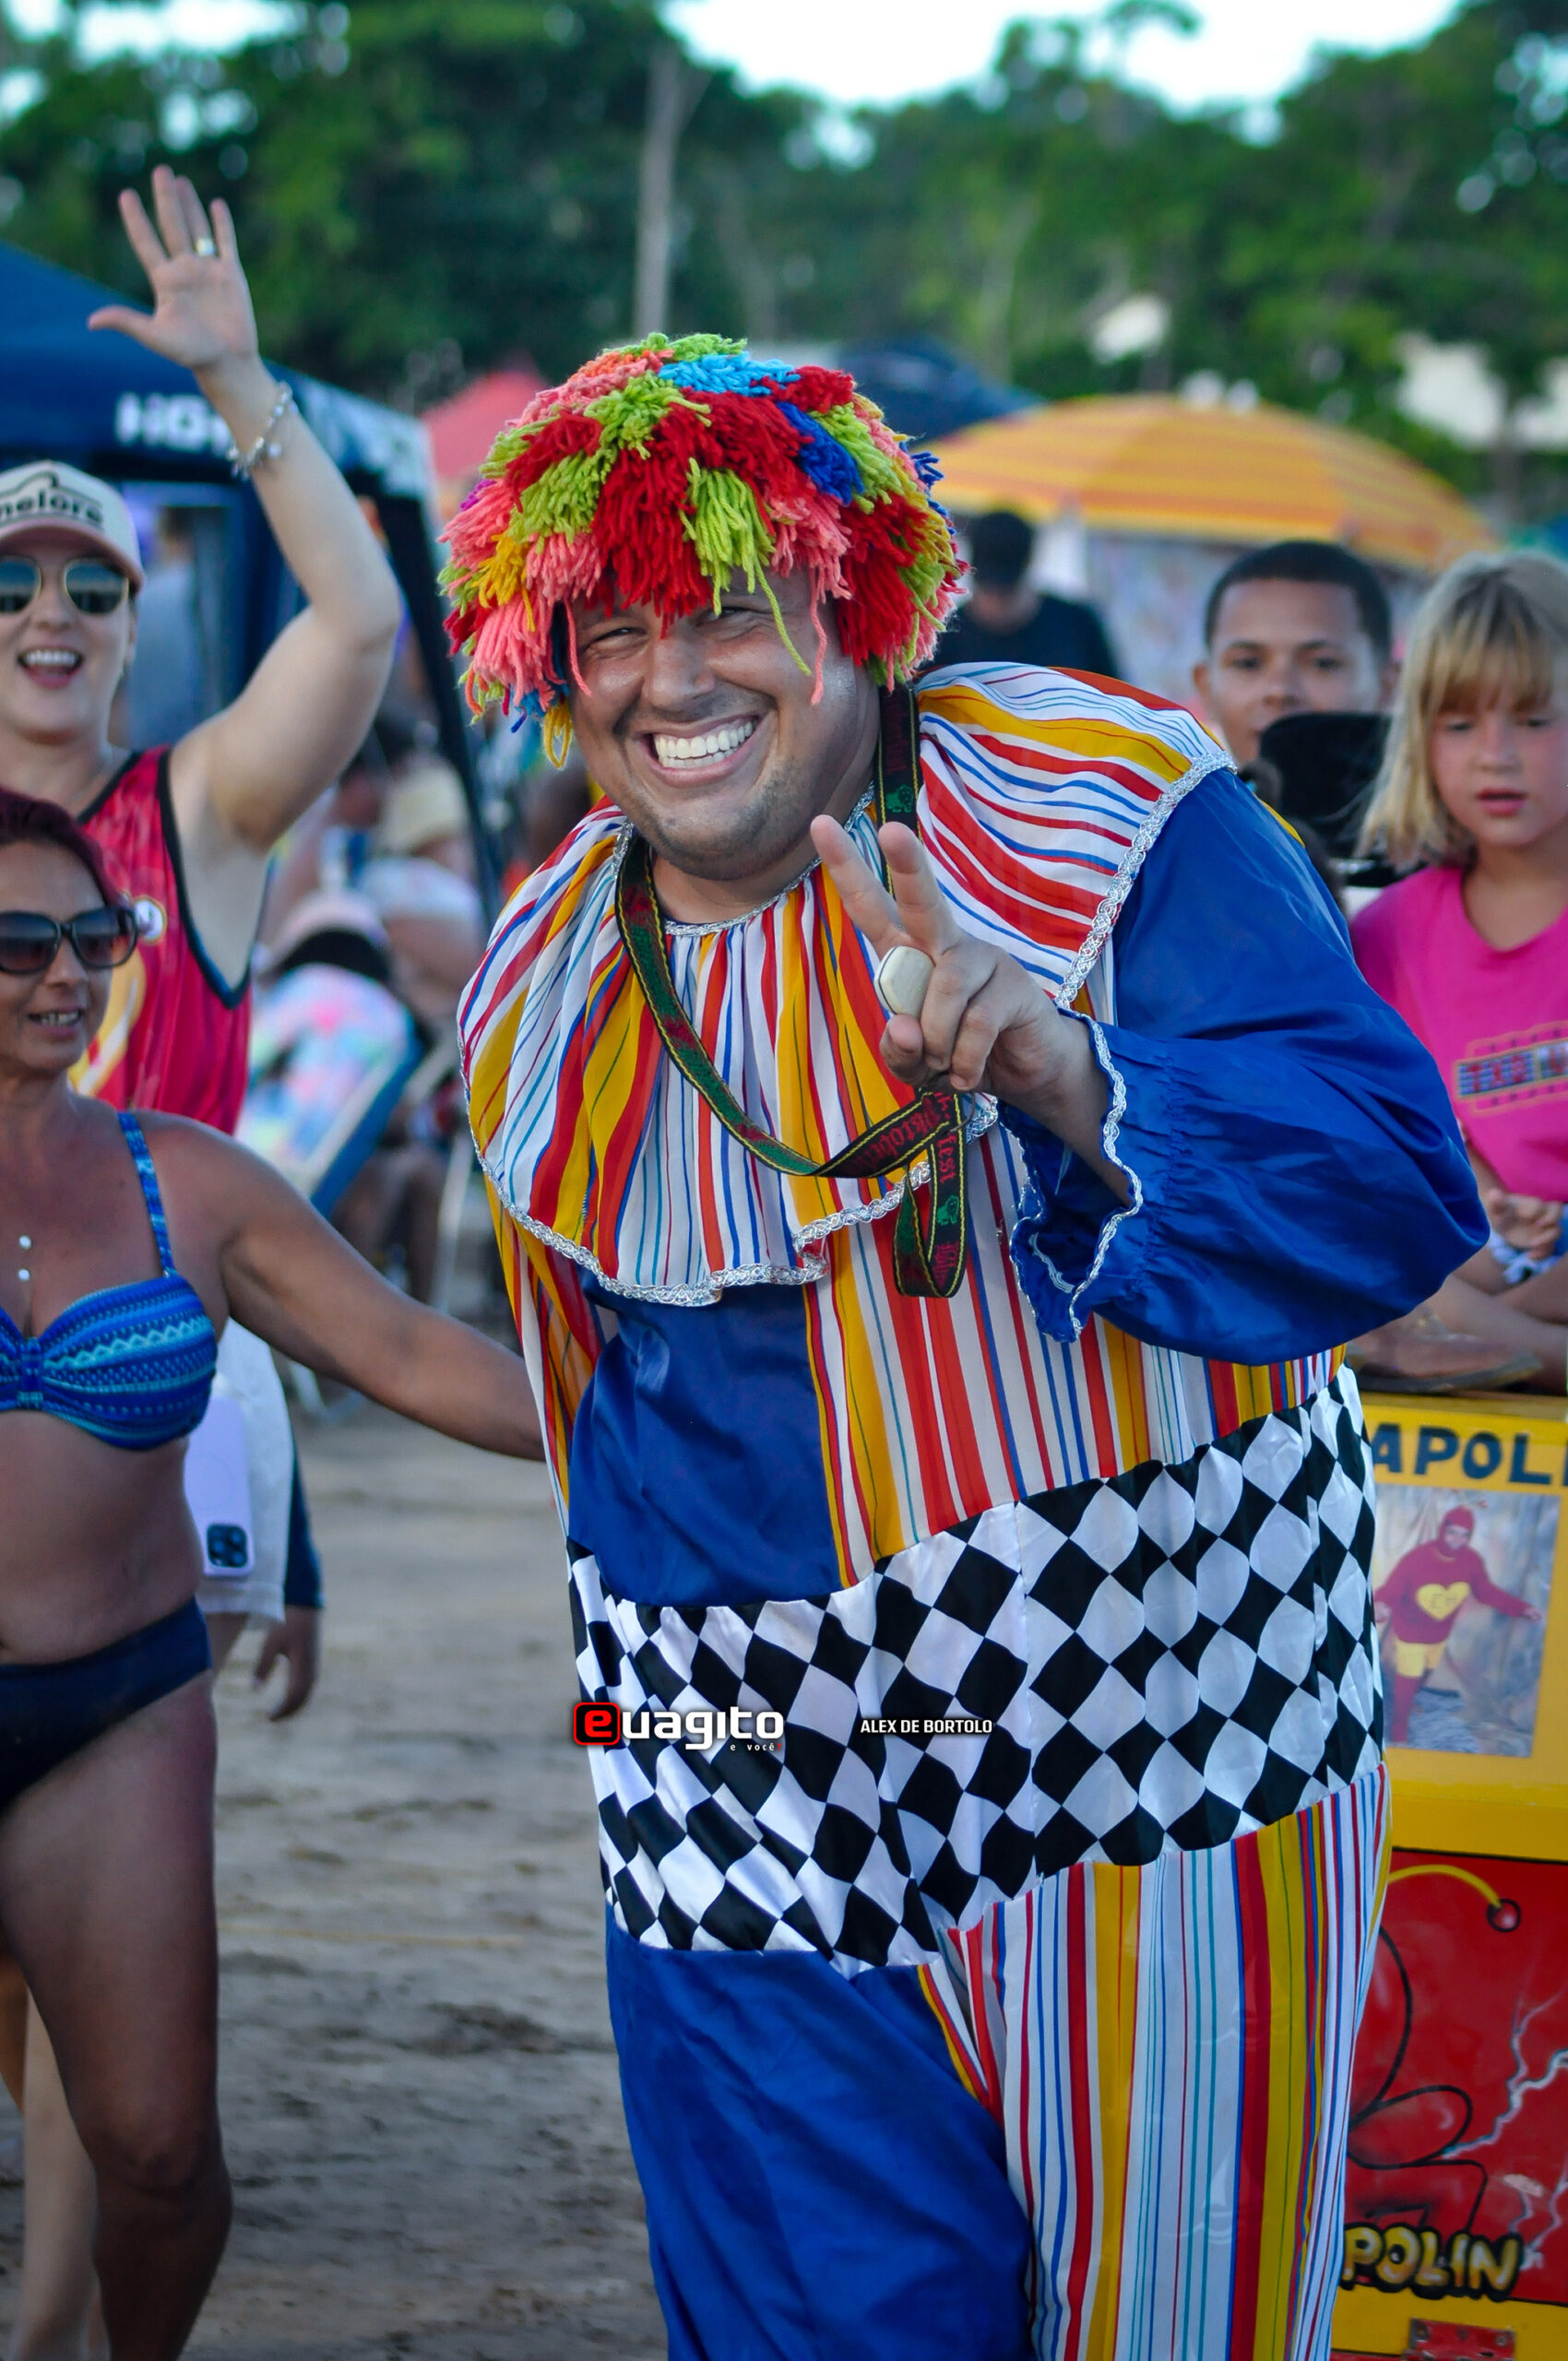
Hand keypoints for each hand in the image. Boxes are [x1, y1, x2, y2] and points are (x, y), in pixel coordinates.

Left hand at [87, 164, 259, 384]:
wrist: (228, 363)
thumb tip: (91, 322)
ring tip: (181, 180)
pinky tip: (216, 204)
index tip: (126, 195)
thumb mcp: (155, 336)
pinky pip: (225, 243)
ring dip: (189, 205)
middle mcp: (184, 271)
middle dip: (165, 198)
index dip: (136, 219)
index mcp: (165, 281)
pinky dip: (222, 224)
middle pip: (172, 226)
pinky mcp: (231, 275)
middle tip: (160, 170)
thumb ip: (126, 322)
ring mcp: (208, 271)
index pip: (146, 242)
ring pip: (196, 229)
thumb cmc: (191, 354)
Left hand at [253, 1606, 321, 1720]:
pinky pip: (308, 1685)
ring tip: (280, 1710)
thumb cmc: (287, 1624)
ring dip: (294, 1704)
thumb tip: (254, 1689)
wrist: (306, 1606)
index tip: (268, 1718)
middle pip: (302, 1699)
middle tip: (272, 1718)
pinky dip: (299, 1694)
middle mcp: (312, 1670)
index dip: (282, 1710)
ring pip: (307, 1693)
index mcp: (302, 1668)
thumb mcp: (271, 1644)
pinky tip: (289, 1693)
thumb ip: (263, 1666)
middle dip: (288, 1711)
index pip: (293, 1698)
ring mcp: (314, 1665)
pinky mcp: (313, 1660)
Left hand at [811, 814, 1125, 1194]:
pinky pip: (976, 1024)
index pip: (872, 907)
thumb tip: (905, 1028)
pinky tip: (969, 1073)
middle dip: (907, 866)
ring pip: (946, 987)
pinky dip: (964, 1061)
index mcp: (909, 954)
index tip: (820, 823)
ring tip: (944, 1065)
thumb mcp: (916, 1065)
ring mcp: (983, 959)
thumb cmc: (958, 1054)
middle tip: (891, 830)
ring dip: (937, 1042)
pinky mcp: (1015, 984)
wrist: (1024, 1073)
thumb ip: (899, 1051)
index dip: (848, 869)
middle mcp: (944, 945)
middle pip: (922, 901)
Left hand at [1479, 1179, 1562, 1261]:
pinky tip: (1529, 1256)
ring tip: (1532, 1244)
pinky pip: (1550, 1247)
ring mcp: (1544, 1229)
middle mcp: (1542, 1214)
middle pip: (1557, 1212)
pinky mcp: (1542, 1241)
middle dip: (1552, 1218)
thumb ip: (1496, 1201)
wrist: (1502, 1223)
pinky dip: (1543, 1253)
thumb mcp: (1495, 1208)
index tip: (1523, 1215)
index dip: (1534, 1209)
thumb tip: (1494, 1194)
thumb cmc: (1501, 1212)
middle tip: (1539, 1225)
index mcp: (1531, 1204)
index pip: (1539, 1204)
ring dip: (1548, 1238)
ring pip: (1557, 1231)